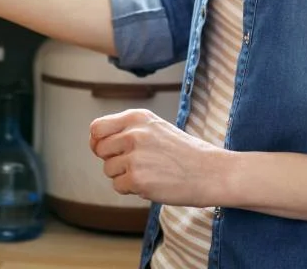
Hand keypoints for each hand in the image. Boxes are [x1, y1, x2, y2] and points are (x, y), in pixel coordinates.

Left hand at [90, 108, 232, 206]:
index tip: (105, 150)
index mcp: (137, 117)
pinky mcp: (137, 179)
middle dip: (112, 159)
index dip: (97, 141)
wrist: (211, 172)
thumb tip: (96, 141)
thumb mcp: (156, 128)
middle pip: (99, 150)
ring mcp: (134, 157)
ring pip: (108, 169)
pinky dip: (131, 189)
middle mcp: (133, 134)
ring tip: (149, 172)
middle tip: (133, 164)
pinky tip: (151, 183)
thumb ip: (127, 130)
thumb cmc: (184, 152)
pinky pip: (118, 186)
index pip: (97, 128)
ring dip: (123, 175)